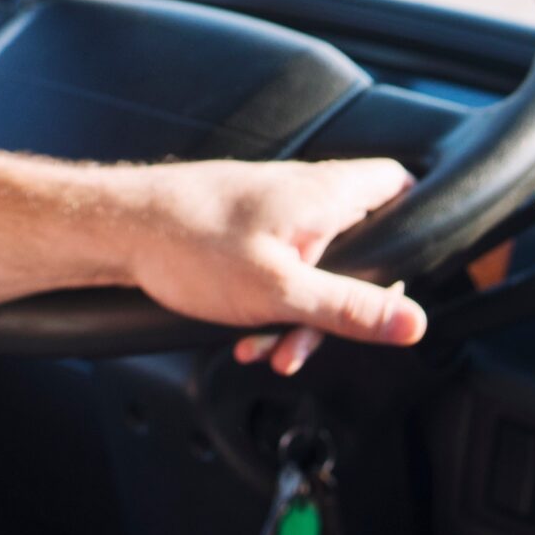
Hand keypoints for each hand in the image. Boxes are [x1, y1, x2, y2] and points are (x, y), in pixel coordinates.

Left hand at [115, 156, 428, 377]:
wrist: (117, 228)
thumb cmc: (189, 244)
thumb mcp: (281, 292)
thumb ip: (350, 309)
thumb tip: (414, 322)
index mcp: (325, 195)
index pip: (400, 185)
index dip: (418, 225)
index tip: (411, 273)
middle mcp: (303, 194)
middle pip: (359, 245)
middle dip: (345, 302)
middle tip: (323, 336)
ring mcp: (272, 211)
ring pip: (314, 267)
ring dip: (299, 315)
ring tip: (270, 349)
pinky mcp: (244, 230)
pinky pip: (278, 271)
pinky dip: (270, 305)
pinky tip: (245, 337)